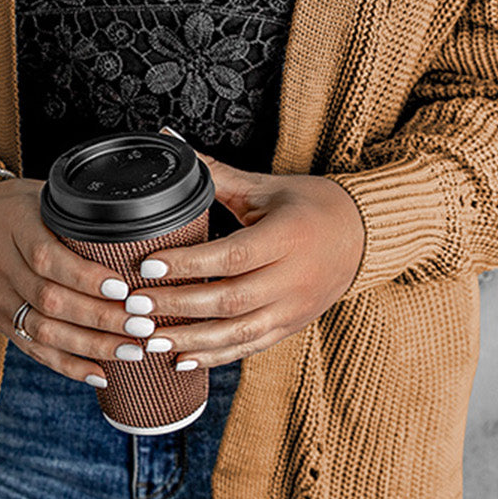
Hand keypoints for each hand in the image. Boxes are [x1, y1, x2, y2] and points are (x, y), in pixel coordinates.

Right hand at [0, 177, 139, 384]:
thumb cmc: (12, 205)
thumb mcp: (40, 195)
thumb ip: (75, 214)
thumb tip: (130, 228)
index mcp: (13, 227)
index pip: (47, 258)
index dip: (85, 277)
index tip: (123, 288)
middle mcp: (0, 267)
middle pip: (50, 300)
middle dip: (100, 318)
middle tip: (142, 324)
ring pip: (43, 331)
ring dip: (91, 346)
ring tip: (131, 350)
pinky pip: (33, 350)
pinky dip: (68, 365)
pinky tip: (100, 373)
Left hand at [136, 149, 365, 368]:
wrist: (362, 236)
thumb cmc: (310, 206)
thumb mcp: (265, 187)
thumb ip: (215, 172)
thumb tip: (170, 139)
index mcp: (288, 236)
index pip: (233, 255)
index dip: (189, 264)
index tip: (148, 266)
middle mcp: (293, 277)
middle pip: (231, 299)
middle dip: (178, 306)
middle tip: (135, 305)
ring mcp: (294, 307)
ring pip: (238, 331)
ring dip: (191, 339)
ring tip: (149, 338)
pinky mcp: (291, 325)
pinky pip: (250, 346)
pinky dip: (216, 355)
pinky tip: (182, 358)